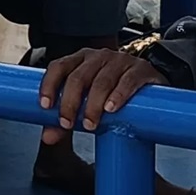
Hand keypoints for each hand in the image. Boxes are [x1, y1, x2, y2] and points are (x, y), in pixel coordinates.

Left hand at [37, 47, 163, 145]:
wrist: (150, 87)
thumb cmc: (112, 93)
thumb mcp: (88, 103)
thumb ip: (68, 118)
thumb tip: (48, 138)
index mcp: (80, 60)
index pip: (59, 66)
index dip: (49, 85)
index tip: (45, 106)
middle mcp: (98, 56)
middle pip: (79, 77)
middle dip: (70, 102)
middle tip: (68, 124)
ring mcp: (120, 60)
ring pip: (102, 80)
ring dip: (93, 104)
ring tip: (91, 124)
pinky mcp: (141, 69)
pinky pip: (128, 80)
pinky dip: (118, 95)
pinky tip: (112, 109)